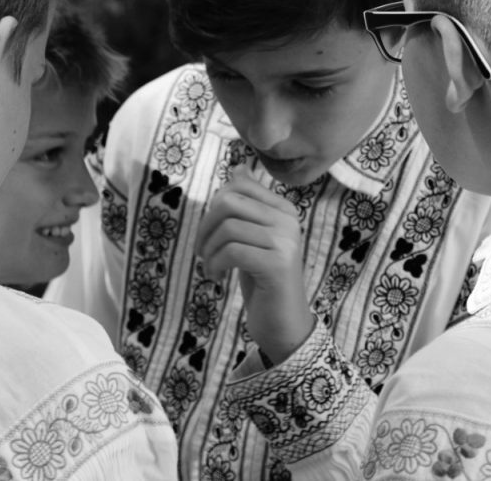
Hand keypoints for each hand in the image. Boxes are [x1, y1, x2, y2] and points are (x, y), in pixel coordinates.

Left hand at [197, 166, 314, 364]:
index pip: (238, 187)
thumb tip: (237, 169)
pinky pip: (232, 251)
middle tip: (202, 251)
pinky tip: (215, 277)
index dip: (213, 207)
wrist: (283, 322)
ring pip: (228, 227)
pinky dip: (215, 264)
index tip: (210, 233)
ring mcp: (285, 241)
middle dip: (205, 226)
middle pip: (229, 201)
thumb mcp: (252, 238)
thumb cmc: (263, 279)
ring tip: (209, 266)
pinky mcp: (277, 264)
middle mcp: (288, 220)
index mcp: (283, 209)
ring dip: (208, 249)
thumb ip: (247, 205)